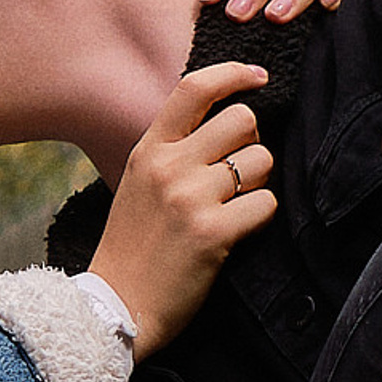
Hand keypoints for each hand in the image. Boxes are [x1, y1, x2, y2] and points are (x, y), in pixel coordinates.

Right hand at [88, 61, 276, 358]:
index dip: (235, 74)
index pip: (194, 89)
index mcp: (149, 151)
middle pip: (242, 120)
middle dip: (253, 144)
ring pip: (261, 161)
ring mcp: (190, 199)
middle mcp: (169, 167)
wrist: (115, 307)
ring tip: (235, 208)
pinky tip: (238, 233)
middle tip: (240, 173)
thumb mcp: (138, 186)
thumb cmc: (131, 249)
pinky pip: (266, 204)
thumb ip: (172, 152)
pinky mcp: (212, 233)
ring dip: (260, 184)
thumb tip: (227, 125)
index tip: (257, 78)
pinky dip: (260, 218)